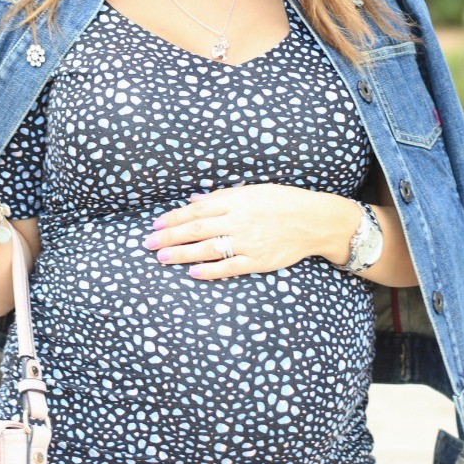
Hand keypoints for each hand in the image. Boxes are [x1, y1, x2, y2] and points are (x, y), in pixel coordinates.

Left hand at [142, 183, 357, 280]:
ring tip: (162, 258)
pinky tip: (192, 273)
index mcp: (236, 201)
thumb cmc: (281, 201)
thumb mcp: (251, 190)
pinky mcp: (259, 261)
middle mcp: (239, 221)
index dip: (174, 218)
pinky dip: (209, 271)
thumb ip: (221, 197)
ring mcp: (249, 242)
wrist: (314, 220)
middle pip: (196, 230)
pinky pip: (229, 268)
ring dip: (182, 255)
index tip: (156, 224)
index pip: (197, 210)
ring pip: (208, 250)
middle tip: (148, 244)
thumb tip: (194, 200)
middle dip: (169, 237)